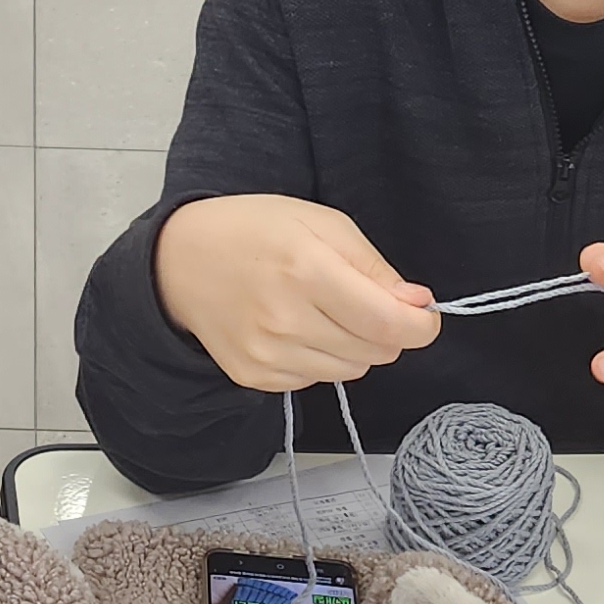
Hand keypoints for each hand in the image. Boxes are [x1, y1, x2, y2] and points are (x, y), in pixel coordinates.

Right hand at [153, 194, 440, 390]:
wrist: (179, 262)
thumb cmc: (255, 232)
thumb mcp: (322, 223)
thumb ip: (374, 266)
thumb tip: (417, 304)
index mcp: (307, 272)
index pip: (389, 324)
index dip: (421, 326)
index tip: (423, 315)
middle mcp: (286, 320)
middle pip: (377, 351)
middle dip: (386, 330)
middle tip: (362, 301)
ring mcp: (268, 355)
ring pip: (352, 370)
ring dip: (353, 345)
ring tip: (322, 312)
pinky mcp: (255, 377)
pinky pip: (317, 380)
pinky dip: (320, 358)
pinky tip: (295, 328)